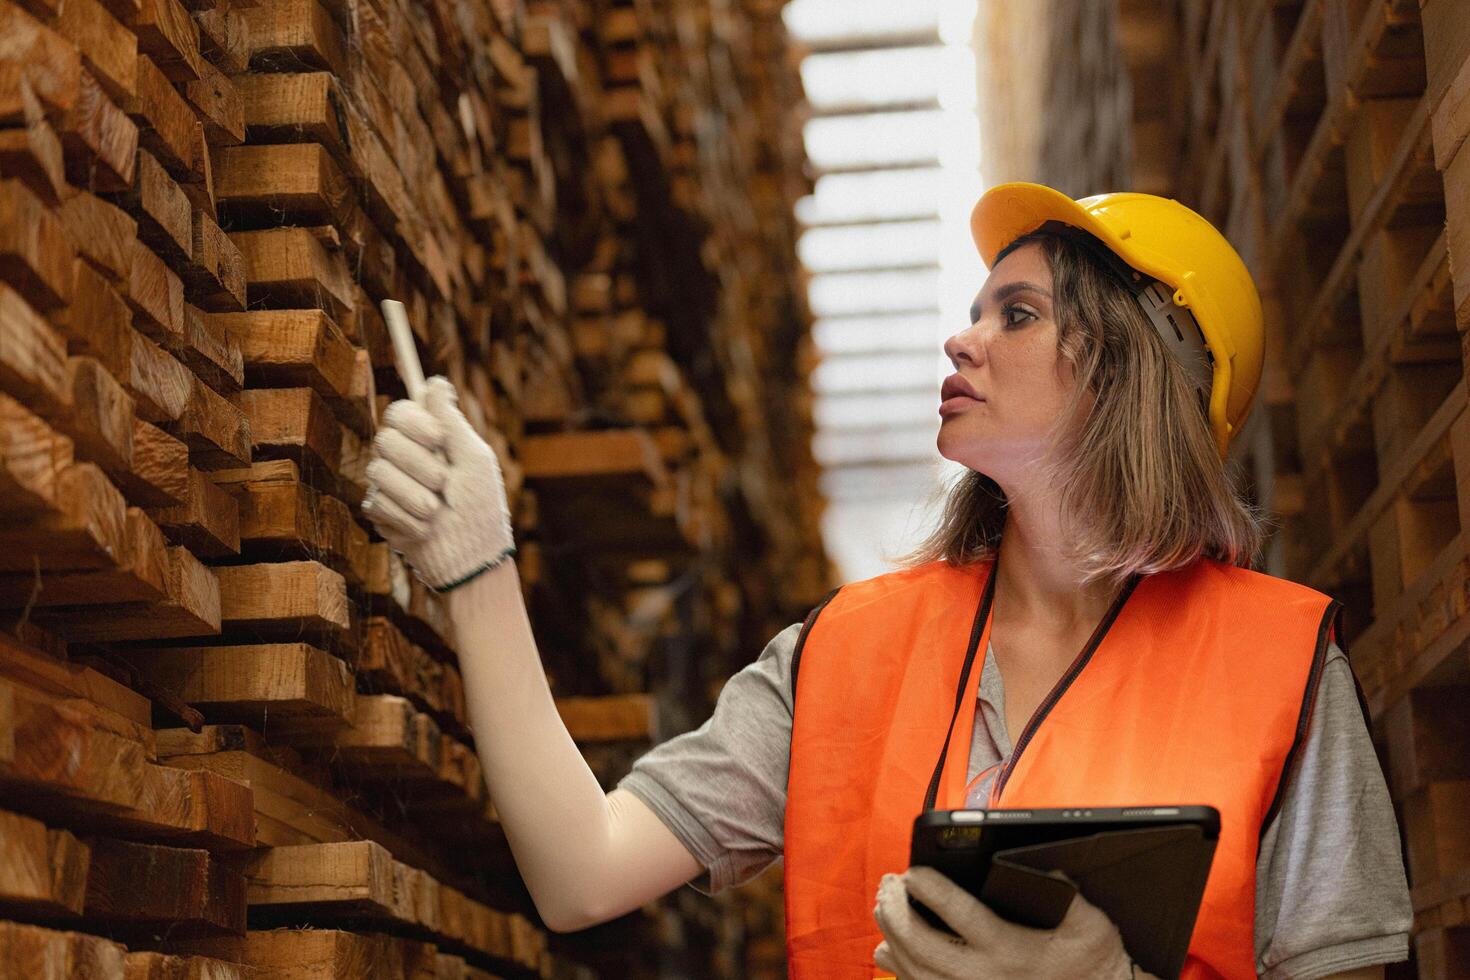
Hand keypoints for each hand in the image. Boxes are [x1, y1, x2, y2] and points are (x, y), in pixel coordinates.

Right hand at [361, 376, 514, 591]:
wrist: (470, 559)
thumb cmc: (480, 507)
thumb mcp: (472, 460)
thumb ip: (450, 422)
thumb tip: (435, 382)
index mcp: (429, 441)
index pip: (400, 412)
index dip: (415, 423)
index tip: (439, 440)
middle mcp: (405, 458)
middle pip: (385, 439)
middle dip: (418, 464)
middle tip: (443, 485)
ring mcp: (389, 485)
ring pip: (378, 471)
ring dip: (413, 495)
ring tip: (436, 512)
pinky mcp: (379, 512)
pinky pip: (376, 502)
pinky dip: (405, 517)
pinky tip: (424, 529)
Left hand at [873, 867, 1142, 978]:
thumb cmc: (1090, 961)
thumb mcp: (1091, 925)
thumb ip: (1068, 894)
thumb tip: (1047, 869)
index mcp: (1012, 950)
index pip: (961, 916)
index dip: (932, 890)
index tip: (913, 871)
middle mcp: (983, 977)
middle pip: (922, 943)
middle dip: (898, 910)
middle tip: (889, 883)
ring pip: (913, 969)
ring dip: (891, 933)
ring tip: (884, 904)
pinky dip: (898, 966)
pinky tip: (888, 944)